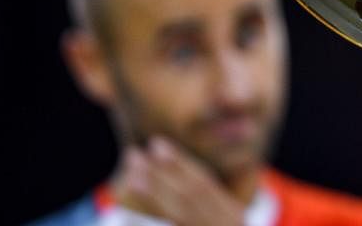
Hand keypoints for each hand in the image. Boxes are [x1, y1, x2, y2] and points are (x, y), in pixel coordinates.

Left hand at [116, 137, 245, 225]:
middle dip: (162, 172)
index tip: (157, 144)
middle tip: (135, 155)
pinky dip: (151, 225)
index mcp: (232, 216)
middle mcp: (224, 225)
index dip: (179, 162)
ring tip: (132, 177)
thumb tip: (178, 182)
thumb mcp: (226, 223)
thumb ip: (209, 208)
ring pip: (180, 213)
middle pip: (189, 195)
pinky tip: (130, 220)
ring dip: (155, 194)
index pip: (203, 184)